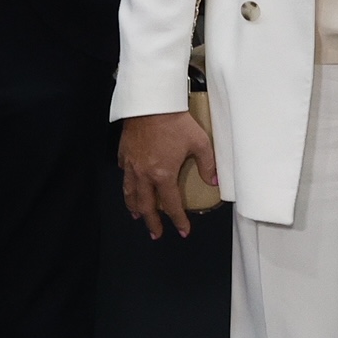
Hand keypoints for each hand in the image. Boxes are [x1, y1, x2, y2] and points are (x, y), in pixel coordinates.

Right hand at [120, 110, 216, 240]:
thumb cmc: (176, 121)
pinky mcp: (124, 154)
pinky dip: (127, 186)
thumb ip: (207, 164)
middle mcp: (144, 174)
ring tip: (137, 216)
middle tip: (156, 233)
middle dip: (152, 222)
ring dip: (135, 208)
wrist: (151, 103)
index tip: (183, 231)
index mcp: (163, 174)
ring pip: (130, 193)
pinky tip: (130, 187)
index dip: (178, 220)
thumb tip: (214, 181)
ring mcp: (131, 165)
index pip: (172, 205)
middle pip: (146, 206)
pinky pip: (124, 175)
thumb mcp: (200, 142)